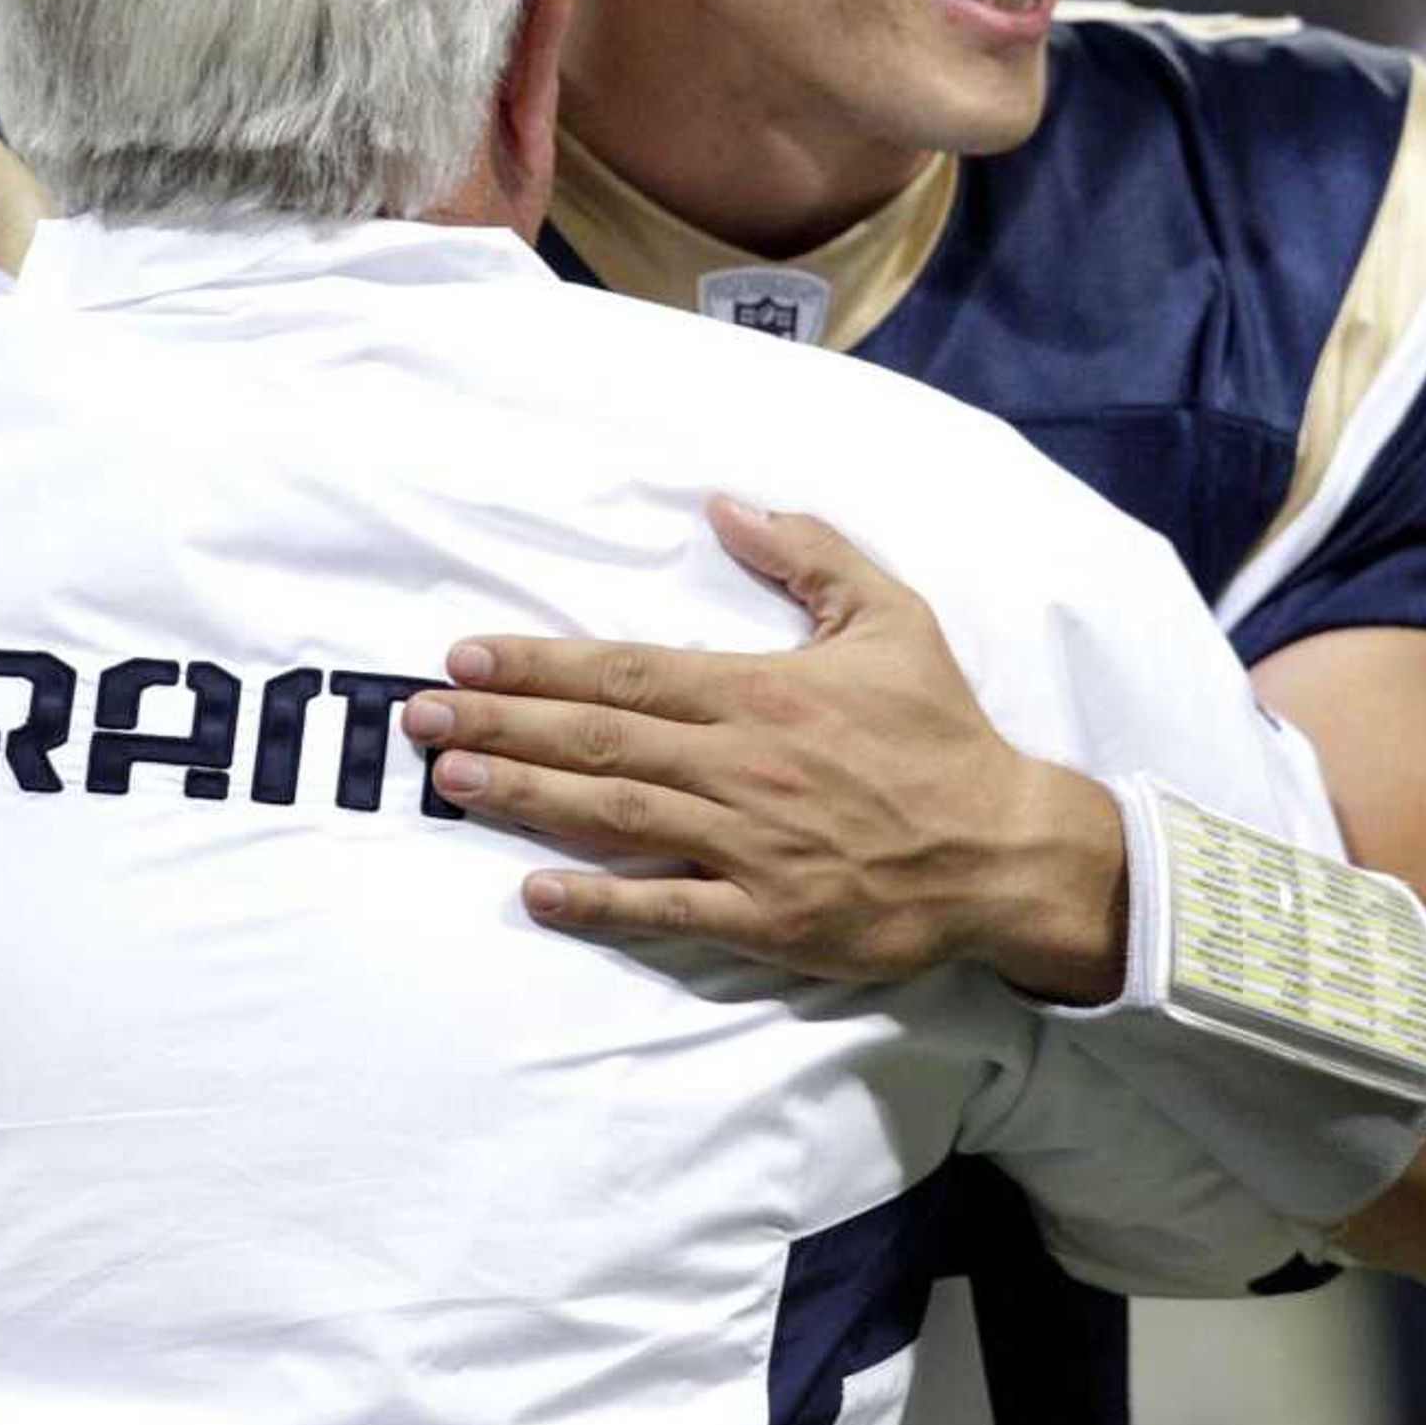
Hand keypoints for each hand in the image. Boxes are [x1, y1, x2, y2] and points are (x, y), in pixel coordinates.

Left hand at [400, 498, 1127, 999]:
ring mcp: (752, 847)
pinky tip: (536, 893)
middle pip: (600, 741)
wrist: (1005, 846)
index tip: (465, 660)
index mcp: (762, 693)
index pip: (627, 674)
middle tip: (420, 719)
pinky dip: (600, 902)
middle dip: (501, 727)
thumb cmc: (941, 730)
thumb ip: (808, 554)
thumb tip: (726, 507)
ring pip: (617, 816)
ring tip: (451, 782)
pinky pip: (670, 908)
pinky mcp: (770, 918)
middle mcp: (743, 766)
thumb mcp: (892, 616)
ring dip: (527, 799)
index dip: (539, 668)